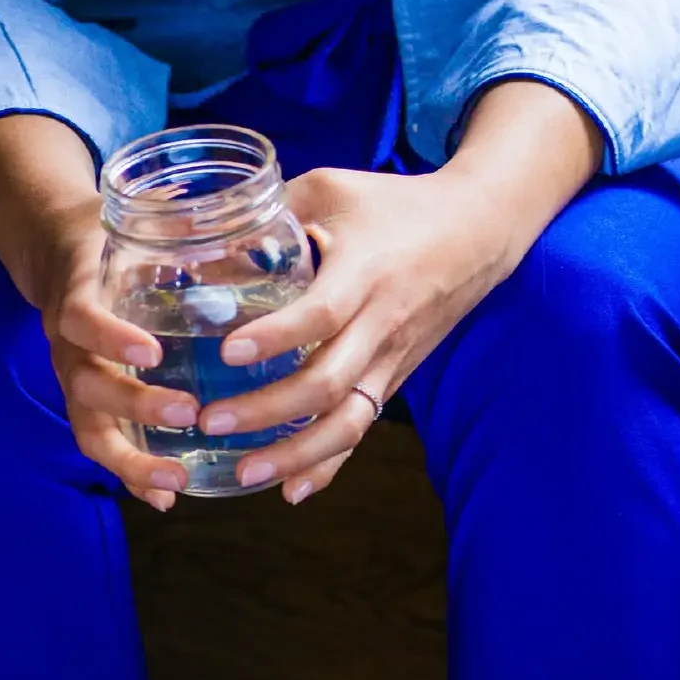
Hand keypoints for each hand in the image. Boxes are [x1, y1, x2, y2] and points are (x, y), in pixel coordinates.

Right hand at [34, 198, 211, 512]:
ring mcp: (77, 380)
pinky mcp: (90, 404)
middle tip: (190, 412)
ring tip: (178, 481)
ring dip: (133, 461)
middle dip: (137, 406)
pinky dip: (132, 475)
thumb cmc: (112, 240)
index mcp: (78, 298)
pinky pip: (104, 445)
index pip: (83, 320)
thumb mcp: (132, 227)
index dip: (111, 337)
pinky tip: (169, 497)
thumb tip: (242, 220)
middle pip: (89, 387)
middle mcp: (70, 348)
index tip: (152, 351)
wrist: (58, 253)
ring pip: (92, 429)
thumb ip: (177, 225)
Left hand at [191, 159, 514, 500]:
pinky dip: (329, 464)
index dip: (275, 336)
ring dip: (296, 453)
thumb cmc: (398, 204)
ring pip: (347, 419)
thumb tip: (199, 234)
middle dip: (268, 410)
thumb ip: (272, 211)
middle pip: (328, 382)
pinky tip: (292, 490)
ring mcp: (392, 356)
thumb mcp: (334, 190)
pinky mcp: (395, 376)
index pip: (321, 313)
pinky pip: (361, 426)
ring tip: (244, 471)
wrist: (480, 230)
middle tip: (211, 421)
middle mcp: (382, 322)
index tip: (228, 352)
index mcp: (365, 271)